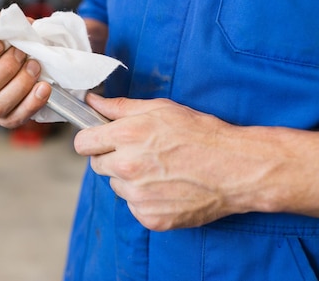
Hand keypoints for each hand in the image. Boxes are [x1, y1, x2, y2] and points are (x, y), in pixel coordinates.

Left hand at [74, 94, 271, 230]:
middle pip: (97, 165)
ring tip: (159, 169)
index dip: (91, 139)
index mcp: (126, 137)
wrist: (236, 168)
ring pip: (116, 186)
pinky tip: (167, 187)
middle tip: (140, 152)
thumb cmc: (200, 134)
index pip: (82, 143)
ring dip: (129, 179)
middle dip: (112, 158)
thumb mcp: (160, 108)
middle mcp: (127, 167)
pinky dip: (145, 199)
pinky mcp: (150, 217)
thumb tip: (91, 101)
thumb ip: (120, 107)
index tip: (101, 139)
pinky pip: (134, 206)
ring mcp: (138, 195)